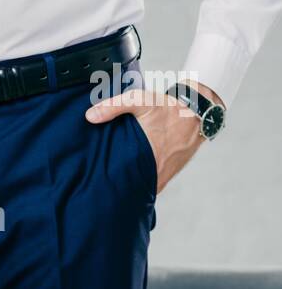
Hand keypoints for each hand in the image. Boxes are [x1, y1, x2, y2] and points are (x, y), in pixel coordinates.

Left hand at [84, 80, 214, 193]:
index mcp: (148, 156)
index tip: (98, 184)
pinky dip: (145, 178)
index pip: (126, 182)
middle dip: (120, 186)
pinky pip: (155, 180)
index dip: (112, 185)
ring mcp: (167, 172)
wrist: (199, 111)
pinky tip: (133, 172)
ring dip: (133, 183)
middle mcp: (159, 170)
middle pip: (135, 186)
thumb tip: (89, 116)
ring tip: (115, 180)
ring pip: (146, 184)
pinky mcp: (173, 170)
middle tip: (103, 183)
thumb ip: (114, 107)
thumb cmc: (169, 108)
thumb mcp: (140, 101)